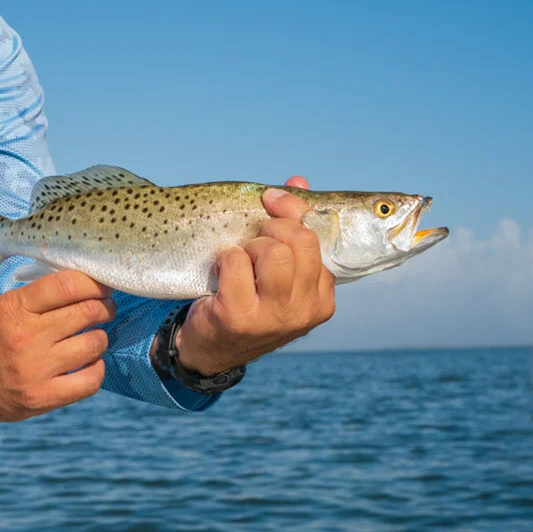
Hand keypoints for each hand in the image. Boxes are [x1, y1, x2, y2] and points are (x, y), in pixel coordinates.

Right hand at [0, 271, 114, 420]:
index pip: (67, 285)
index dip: (94, 283)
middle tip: (104, 309)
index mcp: (15, 308)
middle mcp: (27, 338)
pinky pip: (90, 381)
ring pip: (94, 344)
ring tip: (93, 336)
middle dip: (104, 307)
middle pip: (87, 312)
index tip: (102, 287)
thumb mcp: (1, 304)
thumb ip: (37, 295)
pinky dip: (97, 368)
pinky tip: (89, 363)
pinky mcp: (43, 397)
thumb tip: (84, 284)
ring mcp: (36, 370)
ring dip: (100, 337)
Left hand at [173, 175, 335, 375]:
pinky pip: (236, 261)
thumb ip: (292, 228)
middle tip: (252, 241)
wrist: (210, 349)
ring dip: (249, 247)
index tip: (271, 201)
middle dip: (271, 229)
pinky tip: (220, 274)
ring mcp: (274, 317)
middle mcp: (304, 311)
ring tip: (240, 262)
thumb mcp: (277, 272)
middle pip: (299, 241)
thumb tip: (298, 183)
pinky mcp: (239, 317)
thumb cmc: (247, 302)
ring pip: (273, 251)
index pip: (317, 237)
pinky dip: (225, 258)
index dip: (291, 212)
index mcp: (322, 298)